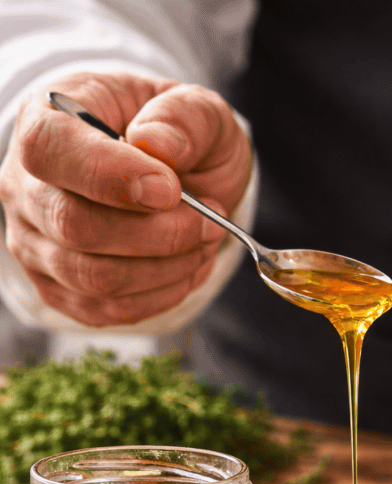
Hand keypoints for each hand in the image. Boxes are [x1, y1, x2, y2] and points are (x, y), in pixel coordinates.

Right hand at [0, 71, 251, 326]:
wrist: (168, 178)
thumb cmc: (174, 136)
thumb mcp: (196, 109)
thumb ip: (185, 116)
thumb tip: (159, 145)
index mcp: (47, 118)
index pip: (49, 149)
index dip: (110, 176)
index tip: (170, 189)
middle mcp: (26, 184)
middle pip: (75, 226)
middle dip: (159, 233)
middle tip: (209, 221)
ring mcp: (35, 242)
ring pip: (95, 278)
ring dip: (167, 268)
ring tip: (204, 242)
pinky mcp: (58, 288)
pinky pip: (108, 309)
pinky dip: (161, 294)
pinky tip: (186, 266)